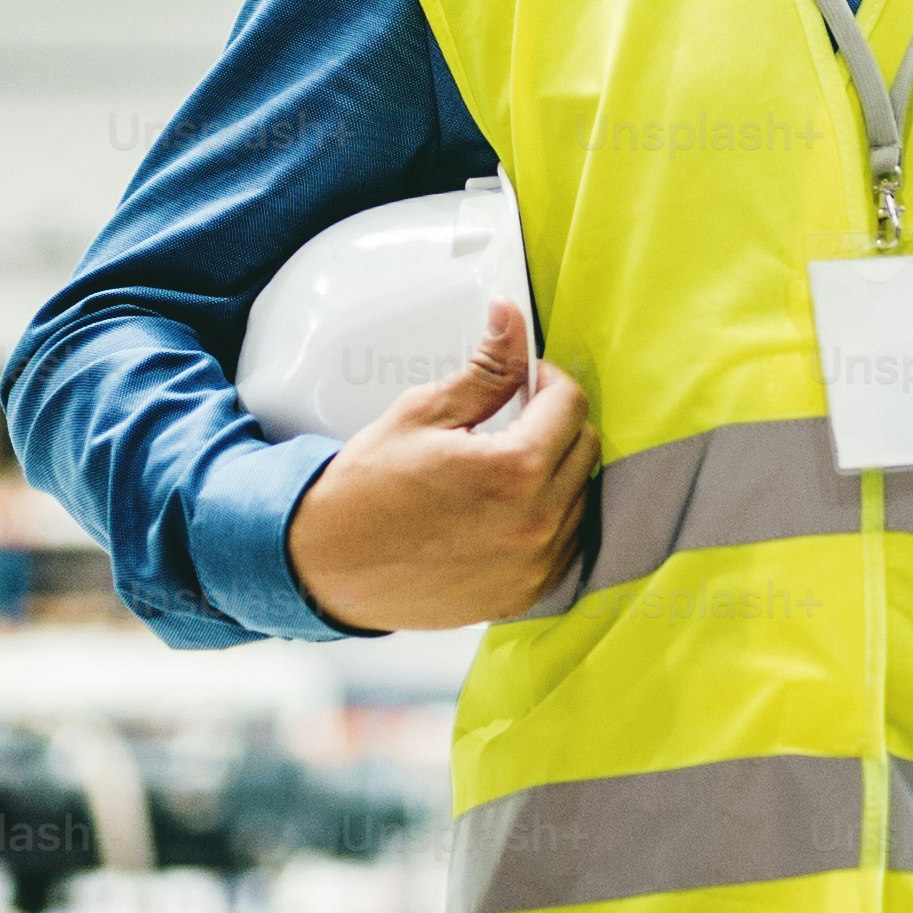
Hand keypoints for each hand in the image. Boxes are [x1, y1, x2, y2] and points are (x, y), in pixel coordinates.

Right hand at [280, 300, 601, 631]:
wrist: (329, 566)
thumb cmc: (367, 490)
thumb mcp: (423, 414)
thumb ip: (485, 370)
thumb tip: (511, 319)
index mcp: (513, 470)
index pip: (570, 405)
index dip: (547, 381)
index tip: (525, 382)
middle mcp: (534, 523)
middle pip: (583, 448)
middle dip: (555, 422)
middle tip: (514, 418)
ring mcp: (533, 566)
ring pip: (580, 496)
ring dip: (555, 471)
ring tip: (505, 465)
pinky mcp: (524, 593)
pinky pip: (564, 542)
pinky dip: (548, 517)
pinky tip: (507, 508)